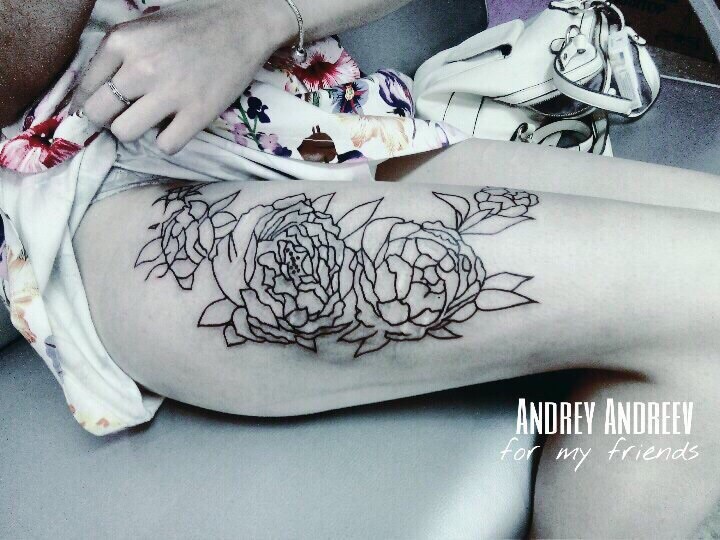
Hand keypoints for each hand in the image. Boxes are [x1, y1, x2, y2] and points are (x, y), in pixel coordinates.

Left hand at [72, 0, 292, 153]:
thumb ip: (120, 53)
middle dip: (108, 118)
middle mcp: (141, 67)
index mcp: (123, 41)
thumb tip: (97, 91)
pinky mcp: (198, 113)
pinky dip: (168, 141)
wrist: (245, 23)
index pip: (85, 87)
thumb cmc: (195, 22)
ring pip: (125, 133)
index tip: (98, 110)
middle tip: (125, 115)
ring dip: (135, 131)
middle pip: (99, 113)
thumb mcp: (146, 25)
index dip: (88, 102)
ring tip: (151, 120)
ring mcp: (170, 92)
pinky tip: (176, 126)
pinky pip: (165, 145)